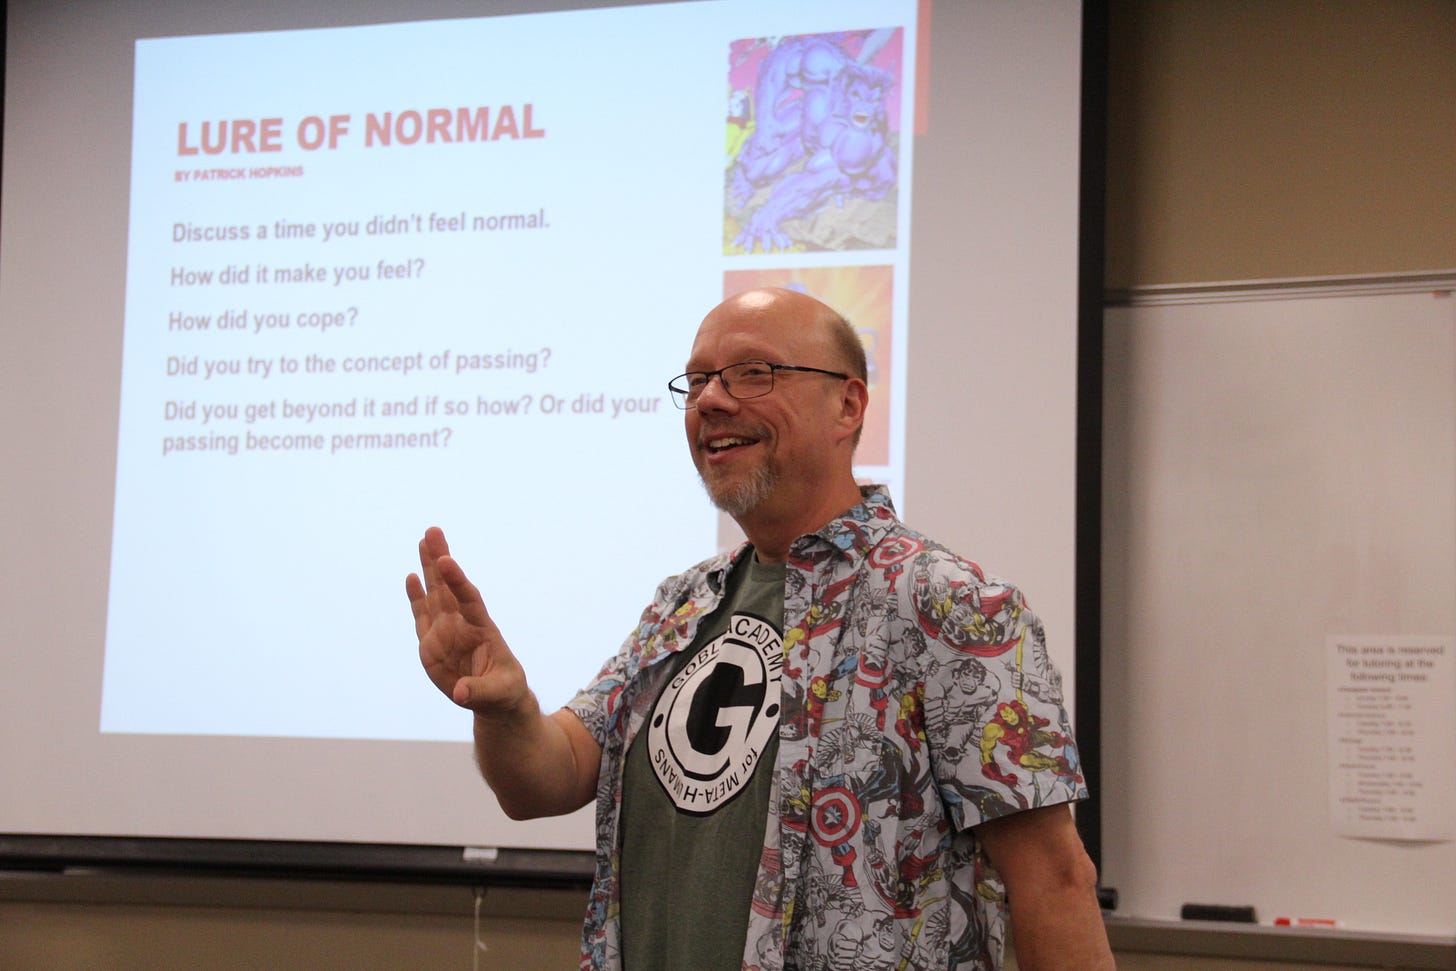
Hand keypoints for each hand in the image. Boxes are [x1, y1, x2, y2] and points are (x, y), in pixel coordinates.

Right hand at [406, 527, 527, 713]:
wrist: (495, 698)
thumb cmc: (503, 691)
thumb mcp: (497, 694)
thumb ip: (478, 692)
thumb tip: (461, 694)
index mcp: (482, 629)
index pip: (469, 600)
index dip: (457, 580)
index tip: (447, 560)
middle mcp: (462, 623)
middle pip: (449, 586)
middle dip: (441, 558)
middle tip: (432, 530)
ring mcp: (446, 630)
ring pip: (435, 593)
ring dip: (429, 567)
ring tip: (424, 540)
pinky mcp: (432, 643)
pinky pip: (422, 615)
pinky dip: (416, 597)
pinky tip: (412, 576)